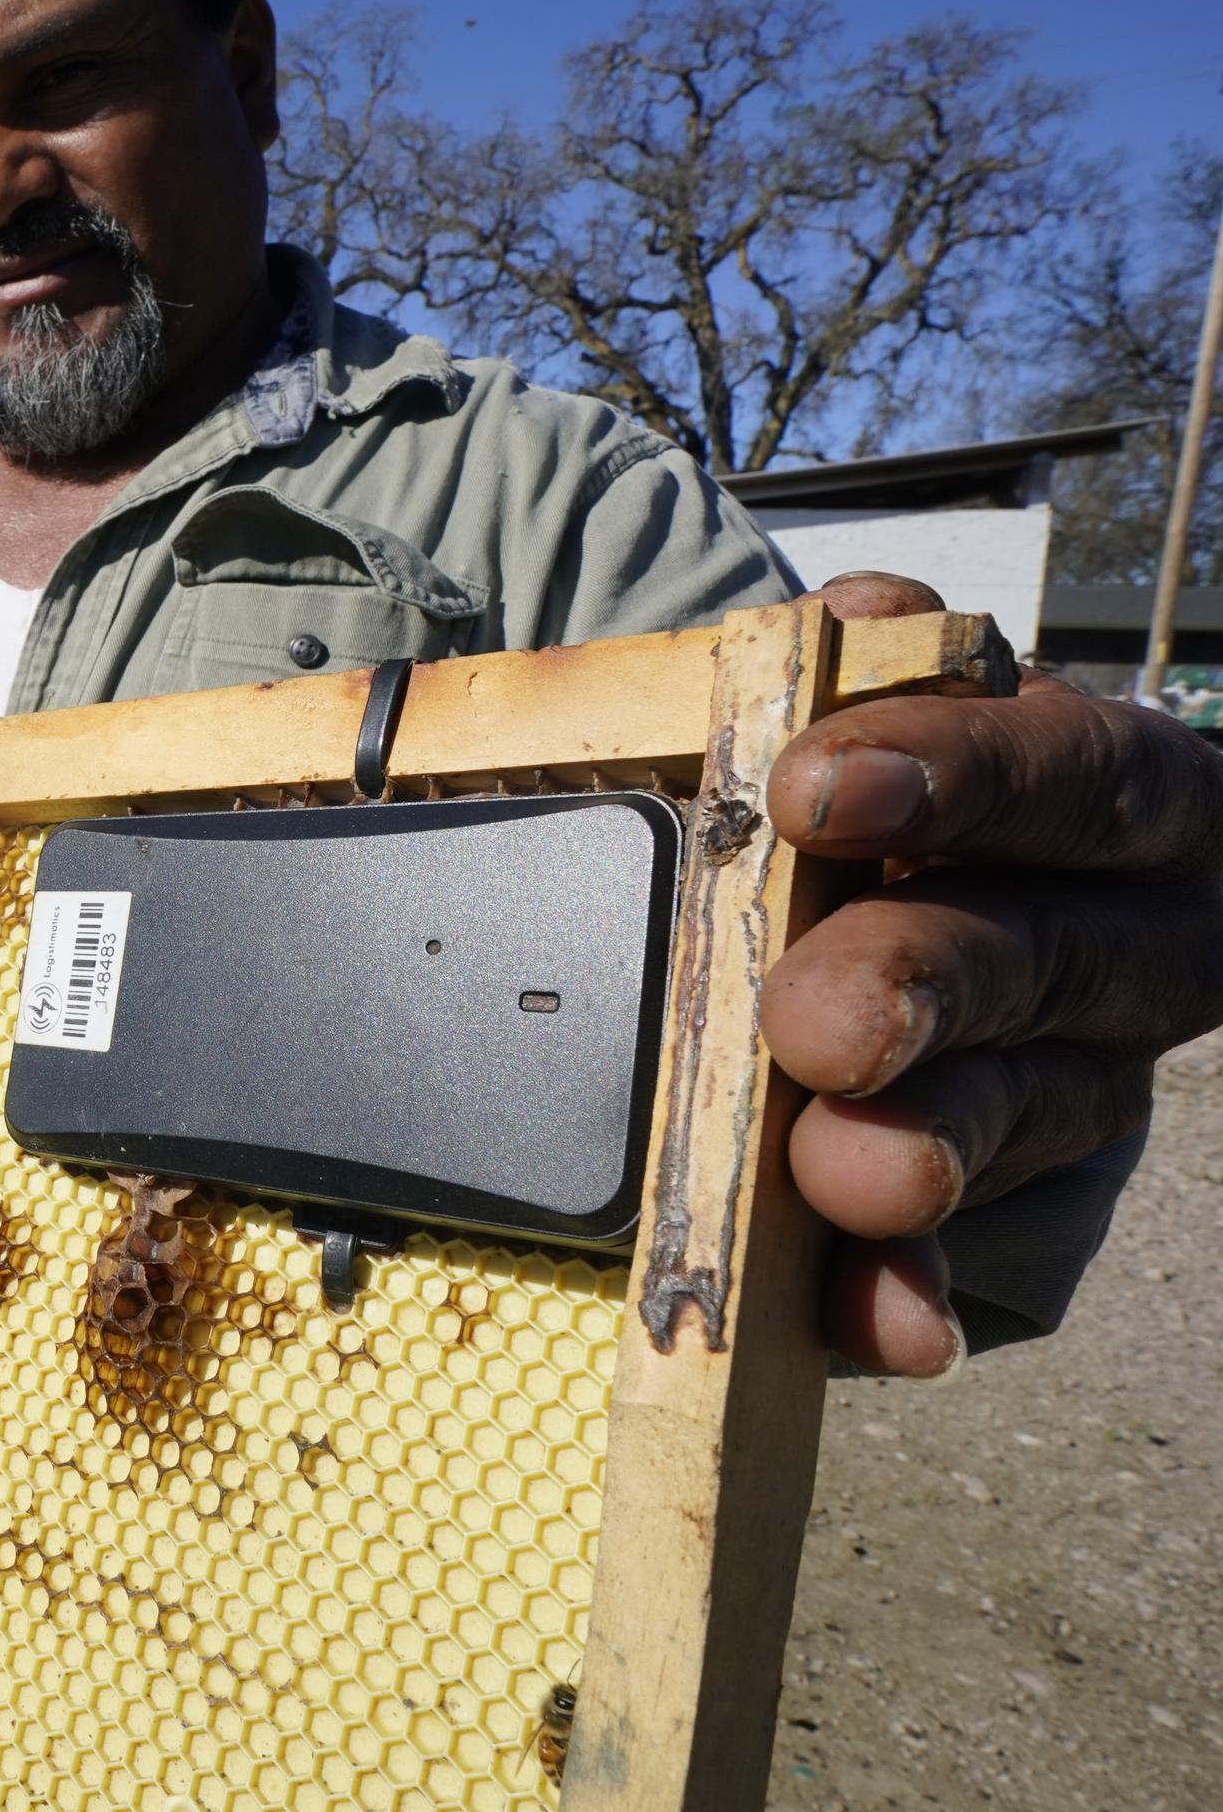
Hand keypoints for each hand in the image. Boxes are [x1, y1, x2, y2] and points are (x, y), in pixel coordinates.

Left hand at [763, 574, 1222, 1375]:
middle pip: (1040, 954)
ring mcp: (1078, 1076)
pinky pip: (973, 1256)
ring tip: (840, 1172)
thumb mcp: (864, 702)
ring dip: (928, 1145)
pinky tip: (887, 1323)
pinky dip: (911, 1290)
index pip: (1064, 772)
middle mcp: (1124, 938)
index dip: (956, 773)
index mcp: (1104, 795)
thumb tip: (866, 613)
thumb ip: (858, 663)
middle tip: (815, 1020)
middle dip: (924, 983)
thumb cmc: (867, 782)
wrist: (865, 873)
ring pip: (1025, 1109)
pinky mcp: (1009, 1202)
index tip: (812, 784)